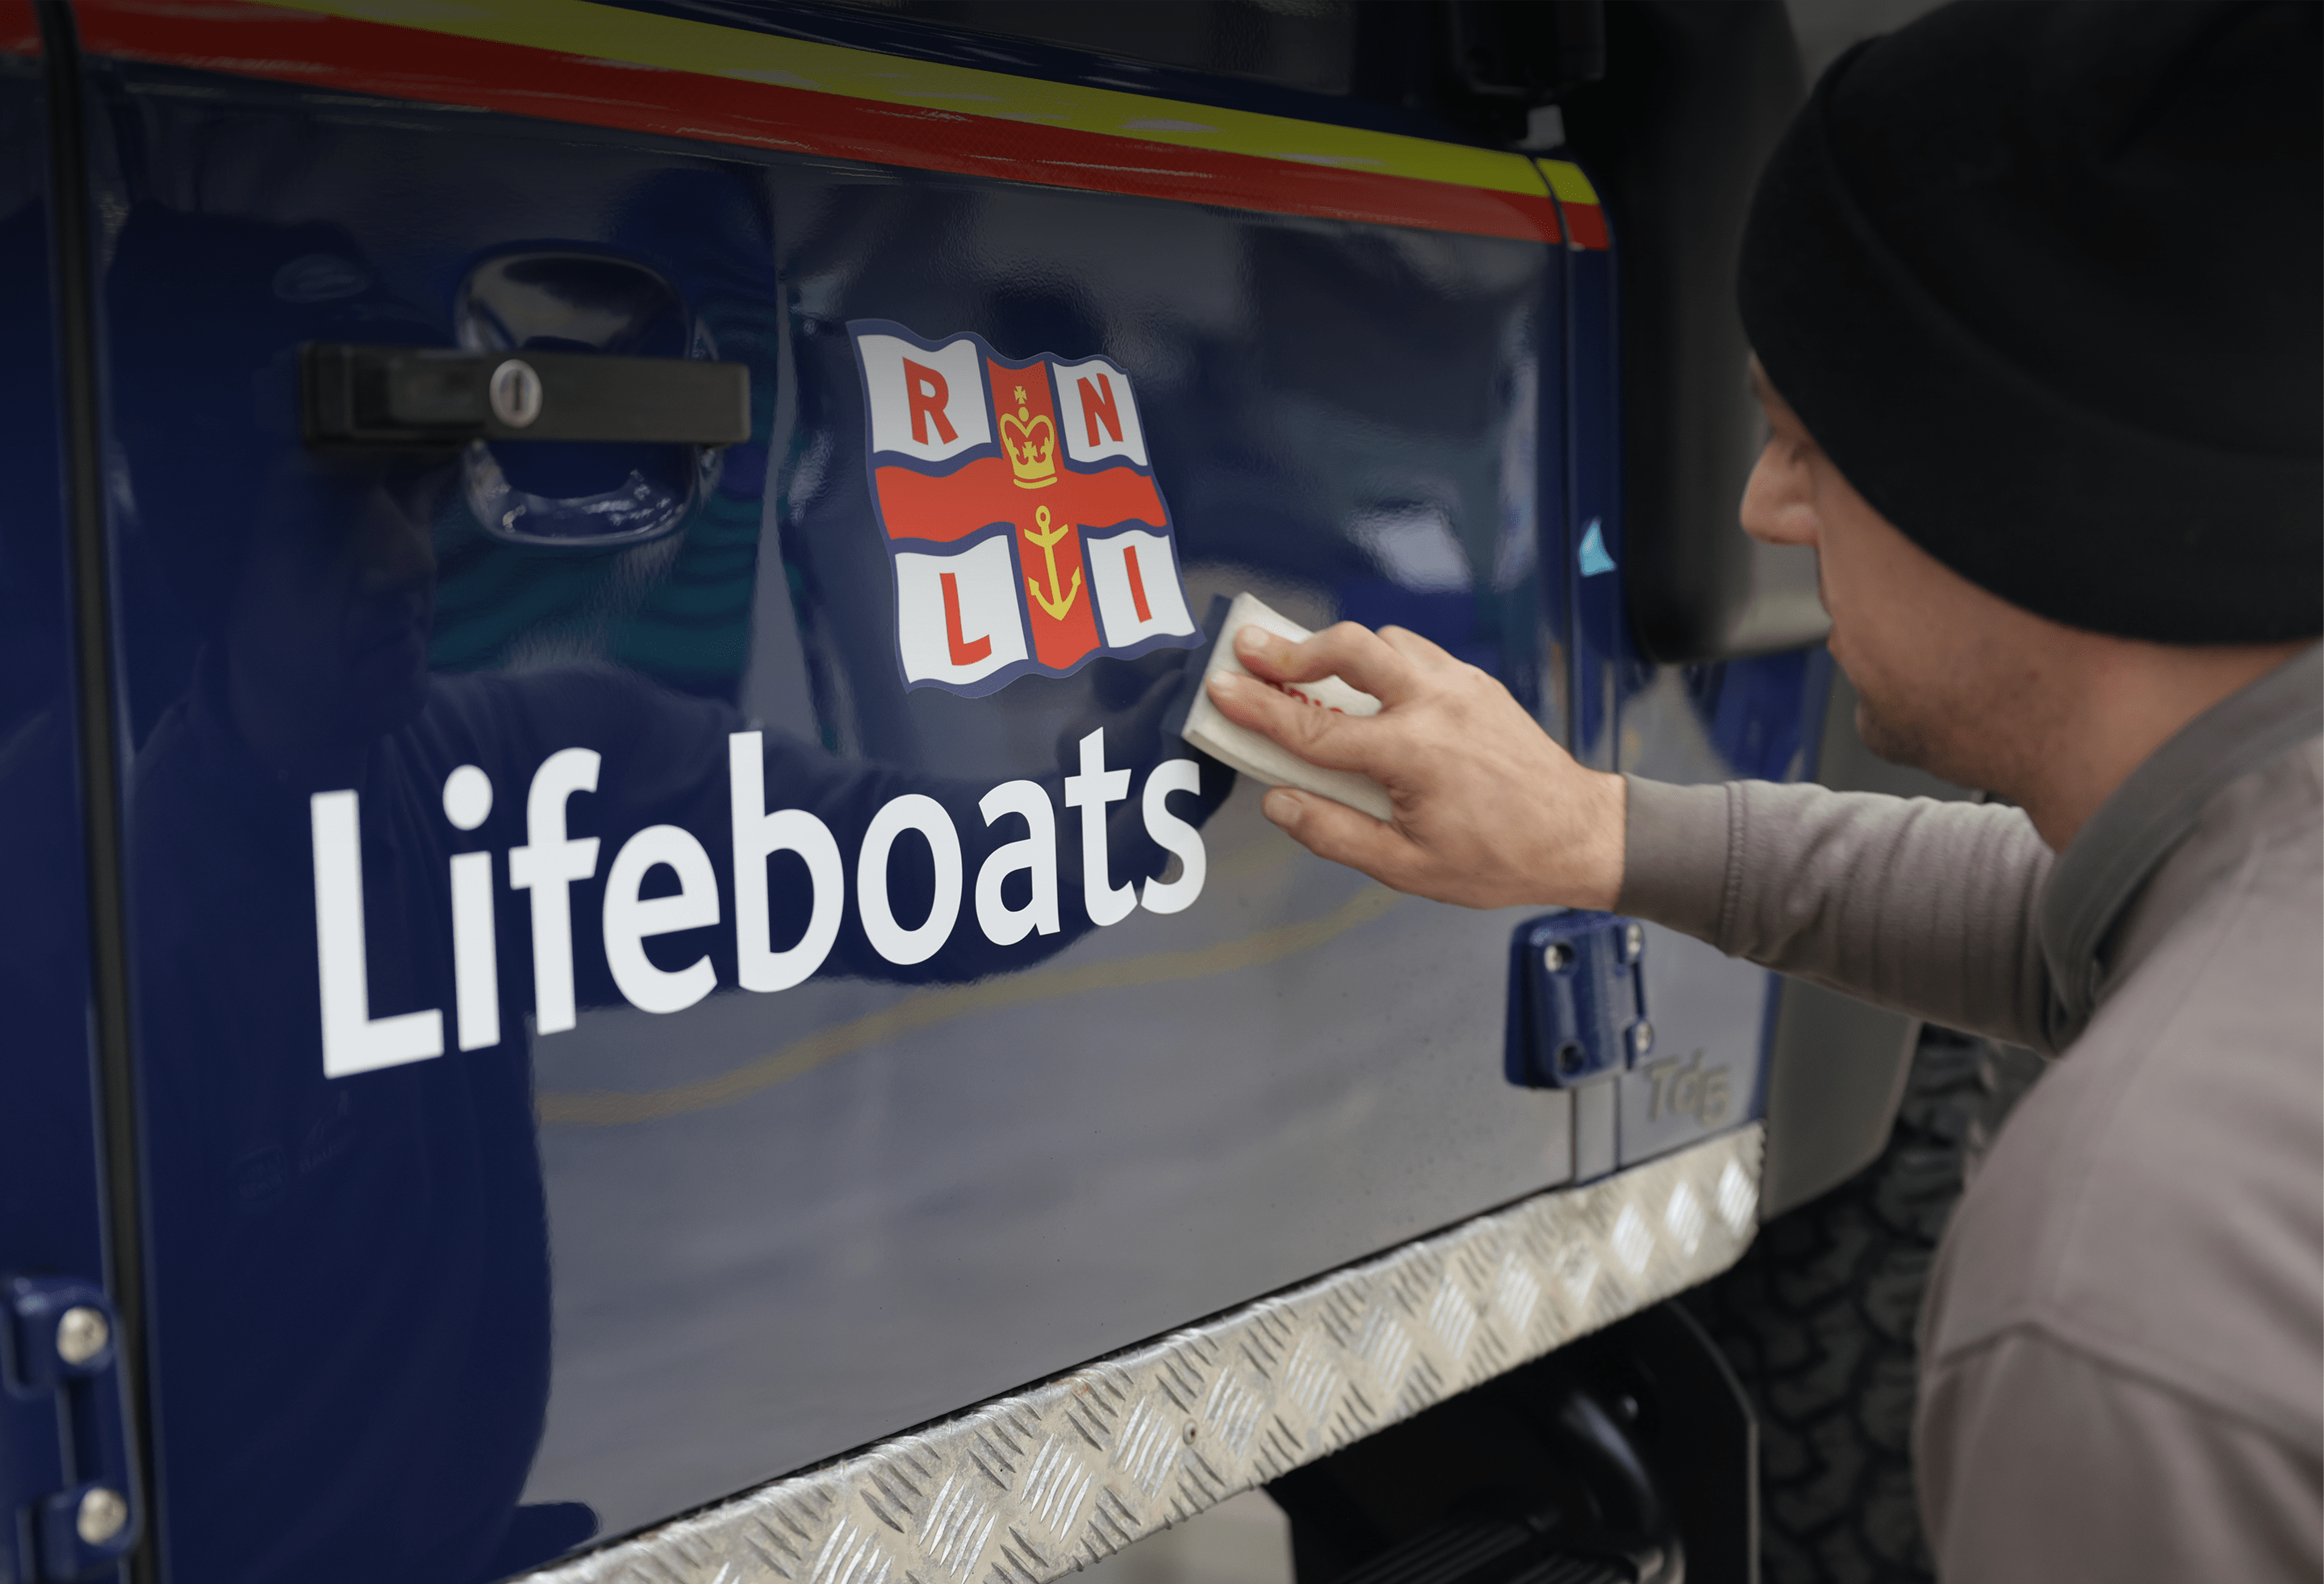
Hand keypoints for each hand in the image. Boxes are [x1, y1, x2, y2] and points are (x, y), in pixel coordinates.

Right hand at [1203, 623, 1625, 909]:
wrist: (1581, 834)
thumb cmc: (1500, 858)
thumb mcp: (1407, 868)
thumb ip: (1334, 833)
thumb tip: (1279, 802)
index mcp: (1413, 753)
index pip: (1314, 727)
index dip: (1257, 709)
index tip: (1220, 690)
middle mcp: (1436, 705)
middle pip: (1349, 650)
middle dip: (1292, 647)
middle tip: (1250, 650)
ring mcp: (1461, 686)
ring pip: (1385, 642)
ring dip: (1340, 652)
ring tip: (1305, 671)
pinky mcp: (1477, 684)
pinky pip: (1417, 654)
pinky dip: (1382, 660)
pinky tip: (1368, 687)